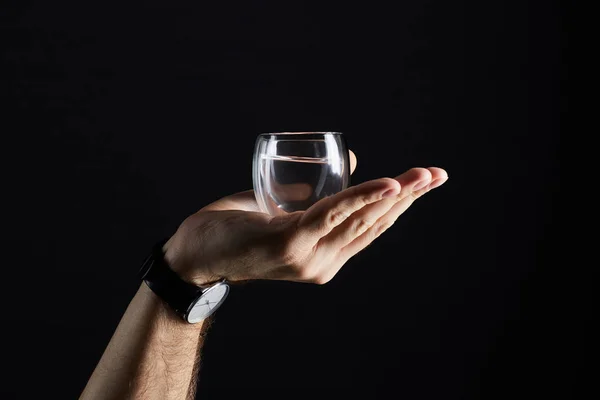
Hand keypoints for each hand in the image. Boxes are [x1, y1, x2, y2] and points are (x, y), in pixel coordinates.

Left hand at [163, 151, 447, 284]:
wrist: (190, 255)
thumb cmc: (234, 229)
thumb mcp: (280, 206)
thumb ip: (312, 189)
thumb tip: (348, 159)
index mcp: (323, 256)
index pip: (370, 228)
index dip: (400, 205)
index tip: (426, 182)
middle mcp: (322, 262)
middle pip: (373, 225)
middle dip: (408, 197)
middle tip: (436, 174)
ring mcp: (307, 256)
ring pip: (359, 218)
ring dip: (393, 194)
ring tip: (421, 176)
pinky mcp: (289, 243)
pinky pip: (333, 213)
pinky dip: (362, 196)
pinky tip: (387, 184)